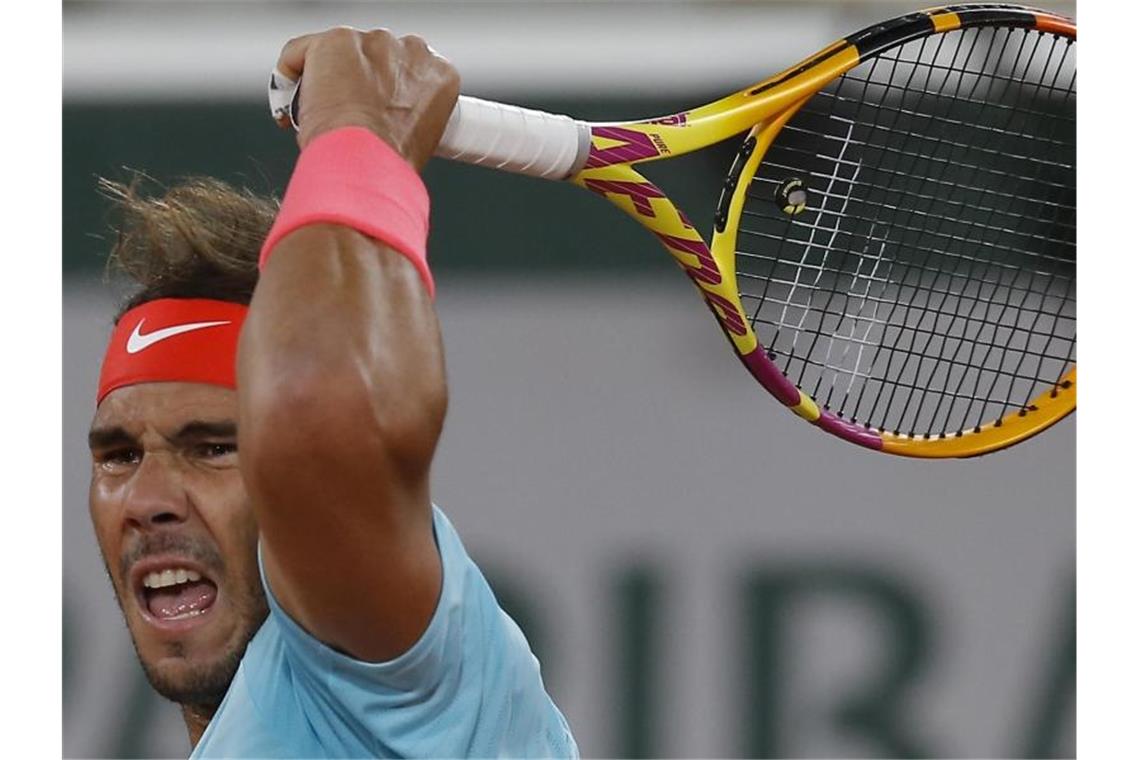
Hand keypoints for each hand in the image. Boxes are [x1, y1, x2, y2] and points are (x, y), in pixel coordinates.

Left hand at [275, 27, 459, 168]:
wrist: (369, 164)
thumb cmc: (390, 164)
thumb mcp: (417, 137)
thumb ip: (406, 112)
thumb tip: (380, 121)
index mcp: (439, 74)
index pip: (409, 71)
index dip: (388, 92)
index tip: (377, 112)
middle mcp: (412, 51)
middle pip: (376, 56)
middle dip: (359, 80)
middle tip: (348, 115)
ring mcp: (373, 42)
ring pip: (340, 53)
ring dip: (329, 77)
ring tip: (324, 114)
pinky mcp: (336, 41)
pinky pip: (300, 52)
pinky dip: (290, 75)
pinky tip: (292, 104)